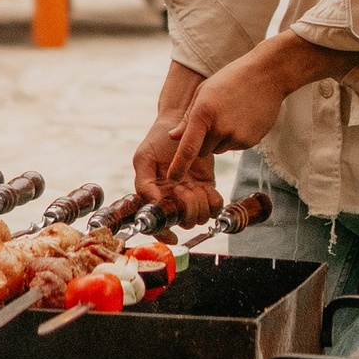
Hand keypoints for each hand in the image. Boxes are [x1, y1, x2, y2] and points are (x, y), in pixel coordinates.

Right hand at [132, 74, 211, 222]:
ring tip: (196, 188)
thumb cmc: (158, 139)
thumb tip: (153, 203)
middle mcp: (172, 200)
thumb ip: (144, 182)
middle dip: (186, 210)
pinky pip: (214, 206)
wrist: (181, 122)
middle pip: (182, 221)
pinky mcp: (207, 188)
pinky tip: (209, 190)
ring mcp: (190, 195)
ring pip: (199, 216)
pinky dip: (214, 202)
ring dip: (200, 206)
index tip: (172, 236)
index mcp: (153, 196)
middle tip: (186, 191)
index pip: (156, 224)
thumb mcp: (144, 157)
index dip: (163, 233)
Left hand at [165, 34, 358, 205]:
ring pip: (219, 149)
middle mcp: (220, 128)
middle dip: (203, 142)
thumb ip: (188, 118)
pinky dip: (235, 137)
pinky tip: (243, 117)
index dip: (178, 166)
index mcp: (204, 113)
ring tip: (231, 113)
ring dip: (221, 138)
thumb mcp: (204, 92)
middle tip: (213, 120)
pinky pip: (234, 146)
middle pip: (203, 151)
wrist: (268, 75)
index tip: (171, 180)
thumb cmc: (231, 79)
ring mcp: (237, 136)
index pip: (188, 148)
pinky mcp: (250, 141)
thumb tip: (174, 138)